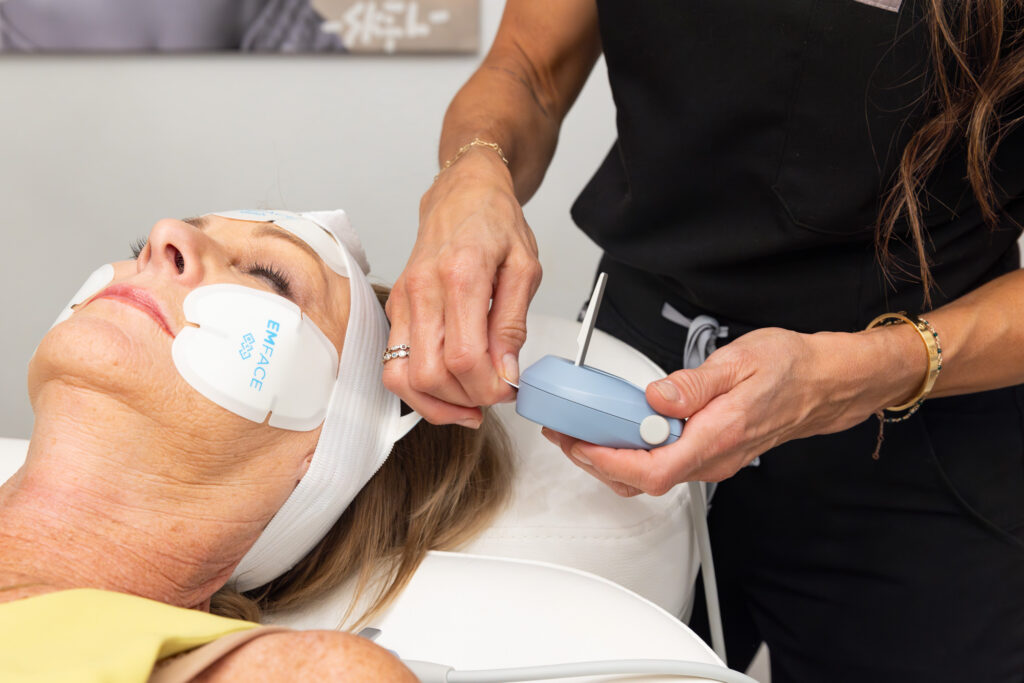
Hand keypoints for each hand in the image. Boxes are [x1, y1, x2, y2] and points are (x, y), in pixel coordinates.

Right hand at [383, 150, 542, 426]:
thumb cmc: (494, 222)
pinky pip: (395, 365)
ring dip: (436, 404)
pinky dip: (420, 389)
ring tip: (469, 406)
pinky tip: (450, 389)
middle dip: (464, 400)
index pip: (465, 358)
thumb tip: (506, 371)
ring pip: (402, 378)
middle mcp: (422, 291)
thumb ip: (513, 323)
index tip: (509, 388)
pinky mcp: (395, 310)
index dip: (488, 387)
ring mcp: (403, 302)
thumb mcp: (524, 267)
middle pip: (429, 374)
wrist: (463, 193)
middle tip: (493, 397)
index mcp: (459, 276)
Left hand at [542, 325, 922, 494]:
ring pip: (651, 477)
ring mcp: (713, 460)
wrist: (824, 382)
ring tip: (582, 431)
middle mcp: (714, 457)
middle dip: (597, 462)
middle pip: (643, 481)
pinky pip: (665, 465)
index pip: (653, 469)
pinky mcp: (712, 453)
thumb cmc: (789, 368)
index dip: (609, 463)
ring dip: (611, 460)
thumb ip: (693, 384)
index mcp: (718, 435)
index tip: (579, 444)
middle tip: (566, 434)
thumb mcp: (740, 361)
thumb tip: (656, 396)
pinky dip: (633, 454)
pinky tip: (620, 431)